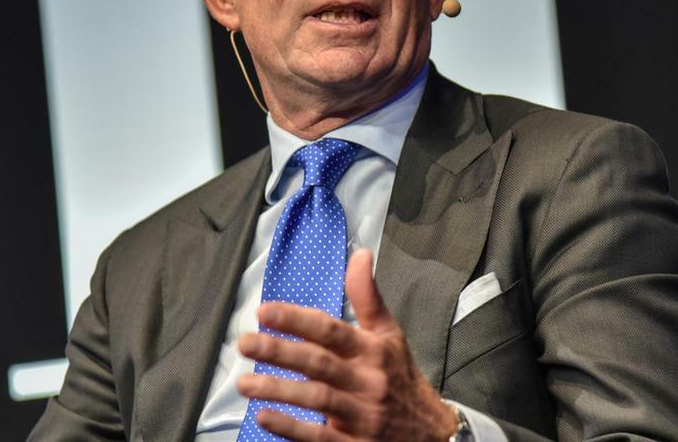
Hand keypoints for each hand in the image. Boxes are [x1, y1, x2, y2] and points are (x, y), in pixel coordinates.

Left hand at [236, 249, 458, 441]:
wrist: (433, 434)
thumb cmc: (401, 377)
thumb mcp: (389, 334)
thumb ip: (368, 296)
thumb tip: (359, 254)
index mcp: (372, 350)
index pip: (331, 330)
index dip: (297, 320)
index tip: (265, 312)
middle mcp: (367, 380)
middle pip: (319, 363)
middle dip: (279, 351)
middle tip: (244, 343)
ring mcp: (362, 415)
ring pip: (317, 399)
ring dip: (278, 390)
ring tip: (245, 382)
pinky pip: (321, 438)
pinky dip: (292, 428)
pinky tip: (265, 417)